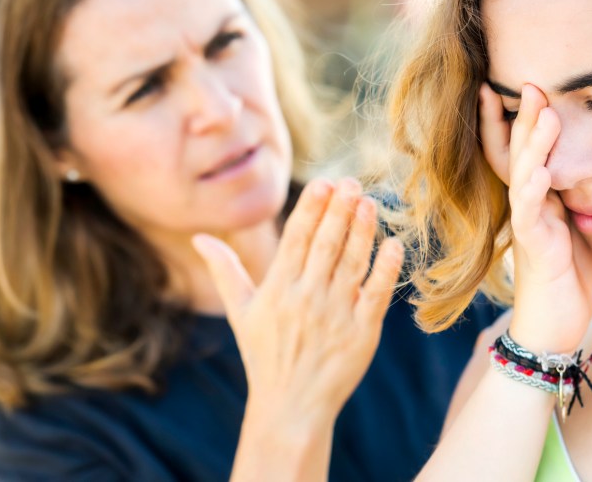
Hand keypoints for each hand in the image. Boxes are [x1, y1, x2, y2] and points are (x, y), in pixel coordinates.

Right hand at [192, 178, 404, 424]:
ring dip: (362, 230)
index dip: (312, 208)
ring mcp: (336, 315)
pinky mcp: (362, 333)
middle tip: (351, 182)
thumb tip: (198, 238)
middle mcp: (306, 298)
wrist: (290, 409)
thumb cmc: (265, 356)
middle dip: (339, 210)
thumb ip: (225, 271)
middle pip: (326, 244)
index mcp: (278, 289)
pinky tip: (393, 244)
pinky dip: (385, 269)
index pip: (296, 238)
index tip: (324, 182)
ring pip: (352, 263)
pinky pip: (375, 294)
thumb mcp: (240, 313)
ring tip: (370, 202)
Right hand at [478, 83, 591, 353]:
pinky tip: (542, 171)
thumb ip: (584, 200)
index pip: (521, 151)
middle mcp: (526, 206)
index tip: (520, 85)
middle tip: (531, 82)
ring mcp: (527, 224)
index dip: (517, 120)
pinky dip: (534, 190)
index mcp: (537, 199)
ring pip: (523, 175)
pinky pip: (530, 214)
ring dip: (534, 144)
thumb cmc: (568, 279)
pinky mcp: (534, 247)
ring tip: (545, 112)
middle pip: (519, 152)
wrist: (554, 328)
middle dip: (524, 117)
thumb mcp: (582, 229)